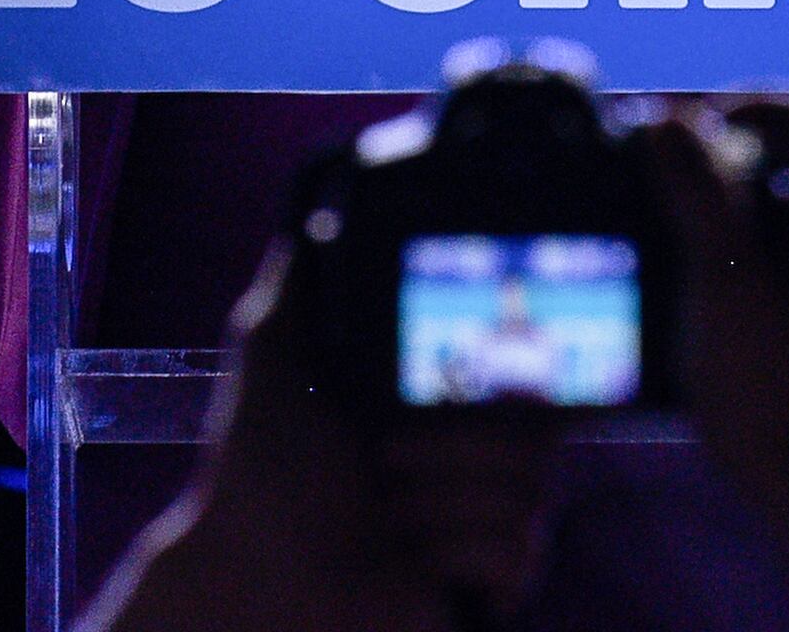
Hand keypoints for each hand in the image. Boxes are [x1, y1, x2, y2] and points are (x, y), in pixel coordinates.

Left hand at [88, 240, 566, 631]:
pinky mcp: (490, 582)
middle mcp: (470, 455)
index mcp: (438, 400)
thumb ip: (300, 275)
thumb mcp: (274, 352)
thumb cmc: (258, 475)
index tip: (476, 369)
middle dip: (453, 440)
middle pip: (535, 428)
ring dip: (439, 498)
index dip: (510, 367)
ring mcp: (485, 520)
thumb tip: (314, 206)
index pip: (524, 365)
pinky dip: (454, 551)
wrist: (253, 577)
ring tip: (385, 506)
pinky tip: (408, 554)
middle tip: (385, 452)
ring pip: (526, 488)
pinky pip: (517, 551)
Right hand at [642, 99, 788, 631]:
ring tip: (664, 214)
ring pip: (778, 213)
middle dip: (732, 147)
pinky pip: (763, 262)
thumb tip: (673, 117)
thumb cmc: (784, 402)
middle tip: (670, 160)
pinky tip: (680, 275)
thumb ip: (706, 201)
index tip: (698, 120)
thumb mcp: (730, 292)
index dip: (766, 104)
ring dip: (722, 200)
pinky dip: (722, 251)